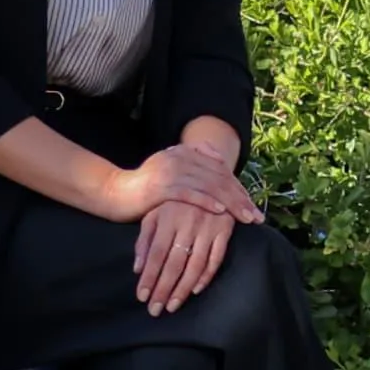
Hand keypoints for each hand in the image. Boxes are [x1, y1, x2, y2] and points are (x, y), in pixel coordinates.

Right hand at [114, 138, 258, 226]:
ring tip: (245, 217)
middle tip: (255, 215)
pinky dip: (207, 202)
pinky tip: (220, 212)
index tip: (252, 205)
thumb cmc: (144, 188)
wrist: (114, 192)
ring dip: (230, 203)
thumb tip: (218, 163)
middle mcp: (179, 157)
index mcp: (183, 152)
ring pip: (209, 186)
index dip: (238, 188)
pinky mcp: (160, 186)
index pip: (218, 170)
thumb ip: (192, 166)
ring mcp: (170, 171)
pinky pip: (190, 194)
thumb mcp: (169, 171)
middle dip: (240, 198)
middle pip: (218, 177)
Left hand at [133, 194, 234, 315]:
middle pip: (173, 263)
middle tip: (155, 310)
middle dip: (163, 289)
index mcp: (167, 218)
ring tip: (172, 306)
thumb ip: (144, 239)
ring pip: (194, 265)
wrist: (208, 172)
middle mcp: (187, 223)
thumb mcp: (154, 212)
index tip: (142, 297)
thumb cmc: (175, 198)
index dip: (149, 277)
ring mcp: (208, 227)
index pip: (156, 254)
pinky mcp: (225, 229)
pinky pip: (216, 258)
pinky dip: (206, 276)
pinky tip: (195, 290)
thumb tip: (137, 268)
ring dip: (183, 289)